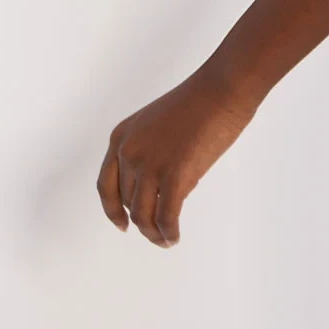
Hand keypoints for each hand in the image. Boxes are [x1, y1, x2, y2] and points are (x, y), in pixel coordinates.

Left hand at [96, 61, 257, 247]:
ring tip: (165, 240)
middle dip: (141, 221)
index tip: (121, 224)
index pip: (106, 184)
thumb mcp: (157, 124)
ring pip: (143, 215)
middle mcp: (128, 152)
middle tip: (157, 231)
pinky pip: (166, 217)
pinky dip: (168, 232)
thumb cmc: (200, 101)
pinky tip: (175, 237)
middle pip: (127, 202)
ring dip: (153, 233)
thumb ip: (149, 150)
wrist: (222, 89)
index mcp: (121, 137)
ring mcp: (150, 165)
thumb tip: (157, 186)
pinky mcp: (174, 176)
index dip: (111, 209)